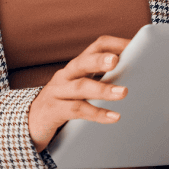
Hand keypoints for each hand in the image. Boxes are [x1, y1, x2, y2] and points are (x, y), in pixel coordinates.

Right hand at [26, 36, 128, 150]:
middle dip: (101, 60)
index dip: (115, 44)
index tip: (136, 45)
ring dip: (103, 89)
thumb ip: (101, 81)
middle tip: (117, 60)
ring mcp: (57, 92)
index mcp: (77, 66)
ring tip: (124, 92)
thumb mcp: (81, 89)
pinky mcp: (53, 111)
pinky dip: (96, 113)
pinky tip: (113, 116)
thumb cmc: (63, 104)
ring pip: (80, 87)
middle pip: (83, 62)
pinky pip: (76, 110)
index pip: (96, 46)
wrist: (30, 124)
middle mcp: (66, 75)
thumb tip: (138, 78)